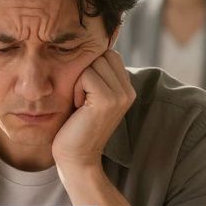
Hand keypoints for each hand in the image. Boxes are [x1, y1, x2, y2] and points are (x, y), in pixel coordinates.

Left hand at [51, 50, 135, 174]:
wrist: (76, 158)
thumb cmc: (76, 126)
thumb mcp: (90, 95)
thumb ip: (97, 75)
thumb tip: (89, 46)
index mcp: (127, 88)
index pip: (110, 54)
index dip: (91, 66)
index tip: (86, 92)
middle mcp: (129, 91)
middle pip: (102, 54)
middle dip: (85, 71)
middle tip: (82, 98)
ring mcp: (121, 95)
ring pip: (94, 63)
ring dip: (79, 81)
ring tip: (81, 103)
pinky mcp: (108, 100)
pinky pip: (86, 75)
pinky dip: (76, 89)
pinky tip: (79, 107)